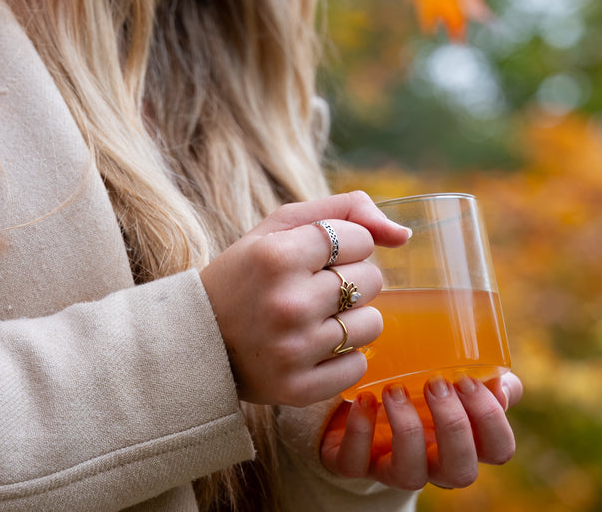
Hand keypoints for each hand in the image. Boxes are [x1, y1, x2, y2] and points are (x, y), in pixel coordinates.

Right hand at [200, 191, 410, 406]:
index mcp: (278, 256)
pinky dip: (344, 354)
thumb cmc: (247, 272)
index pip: (359, 238)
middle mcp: (288, 303)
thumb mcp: (280, 225)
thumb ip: (345, 211)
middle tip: (317, 284)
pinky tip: (314, 345)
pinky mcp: (299, 389)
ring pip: (372, 323)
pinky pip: (359, 364)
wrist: (197, 338)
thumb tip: (404, 234)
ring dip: (354, 316)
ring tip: (318, 315)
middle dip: (352, 277)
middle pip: (371, 279)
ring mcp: (294, 350)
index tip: (319, 253)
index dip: (347, 243)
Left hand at [320, 372, 522, 490]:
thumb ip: (481, 380)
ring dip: (406, 429)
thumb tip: (504, 381)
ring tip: (394, 389)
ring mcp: (392, 468)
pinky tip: (364, 400)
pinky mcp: (354, 465)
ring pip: (410, 475)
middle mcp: (433, 463)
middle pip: (461, 470)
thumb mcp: (447, 384)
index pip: (499, 449)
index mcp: (462, 441)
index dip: (490, 420)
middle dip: (453, 425)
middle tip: (435, 384)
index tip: (467, 380)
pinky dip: (360, 431)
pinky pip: (356, 463)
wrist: (356, 404)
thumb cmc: (413, 392)